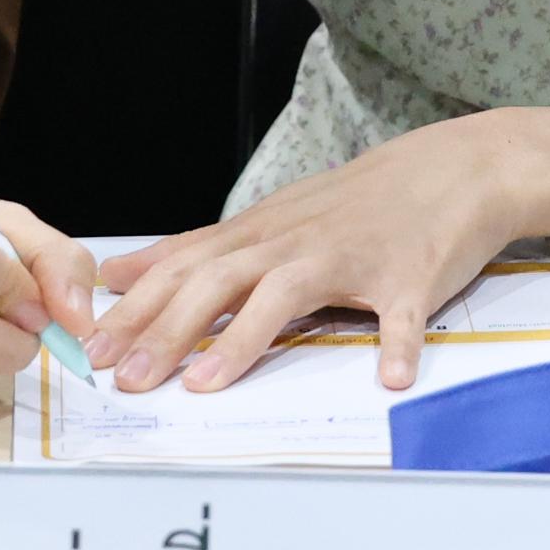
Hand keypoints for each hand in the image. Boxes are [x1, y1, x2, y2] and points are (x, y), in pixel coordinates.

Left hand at [86, 108, 549, 393]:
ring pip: (288, 293)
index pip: (185, 268)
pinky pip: (403, 315)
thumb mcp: (272, 216)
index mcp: (264, 234)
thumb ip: (199, 248)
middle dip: (168, 331)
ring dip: (244, 339)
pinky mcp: (411, 276)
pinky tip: (388, 380)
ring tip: (208, 384)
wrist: (457, 166)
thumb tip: (119, 271)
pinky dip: (397, 346)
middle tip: (129, 381)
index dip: (137, 309)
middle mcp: (297, 241)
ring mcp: (354, 257)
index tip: (92, 351)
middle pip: (220, 281)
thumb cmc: (360, 201)